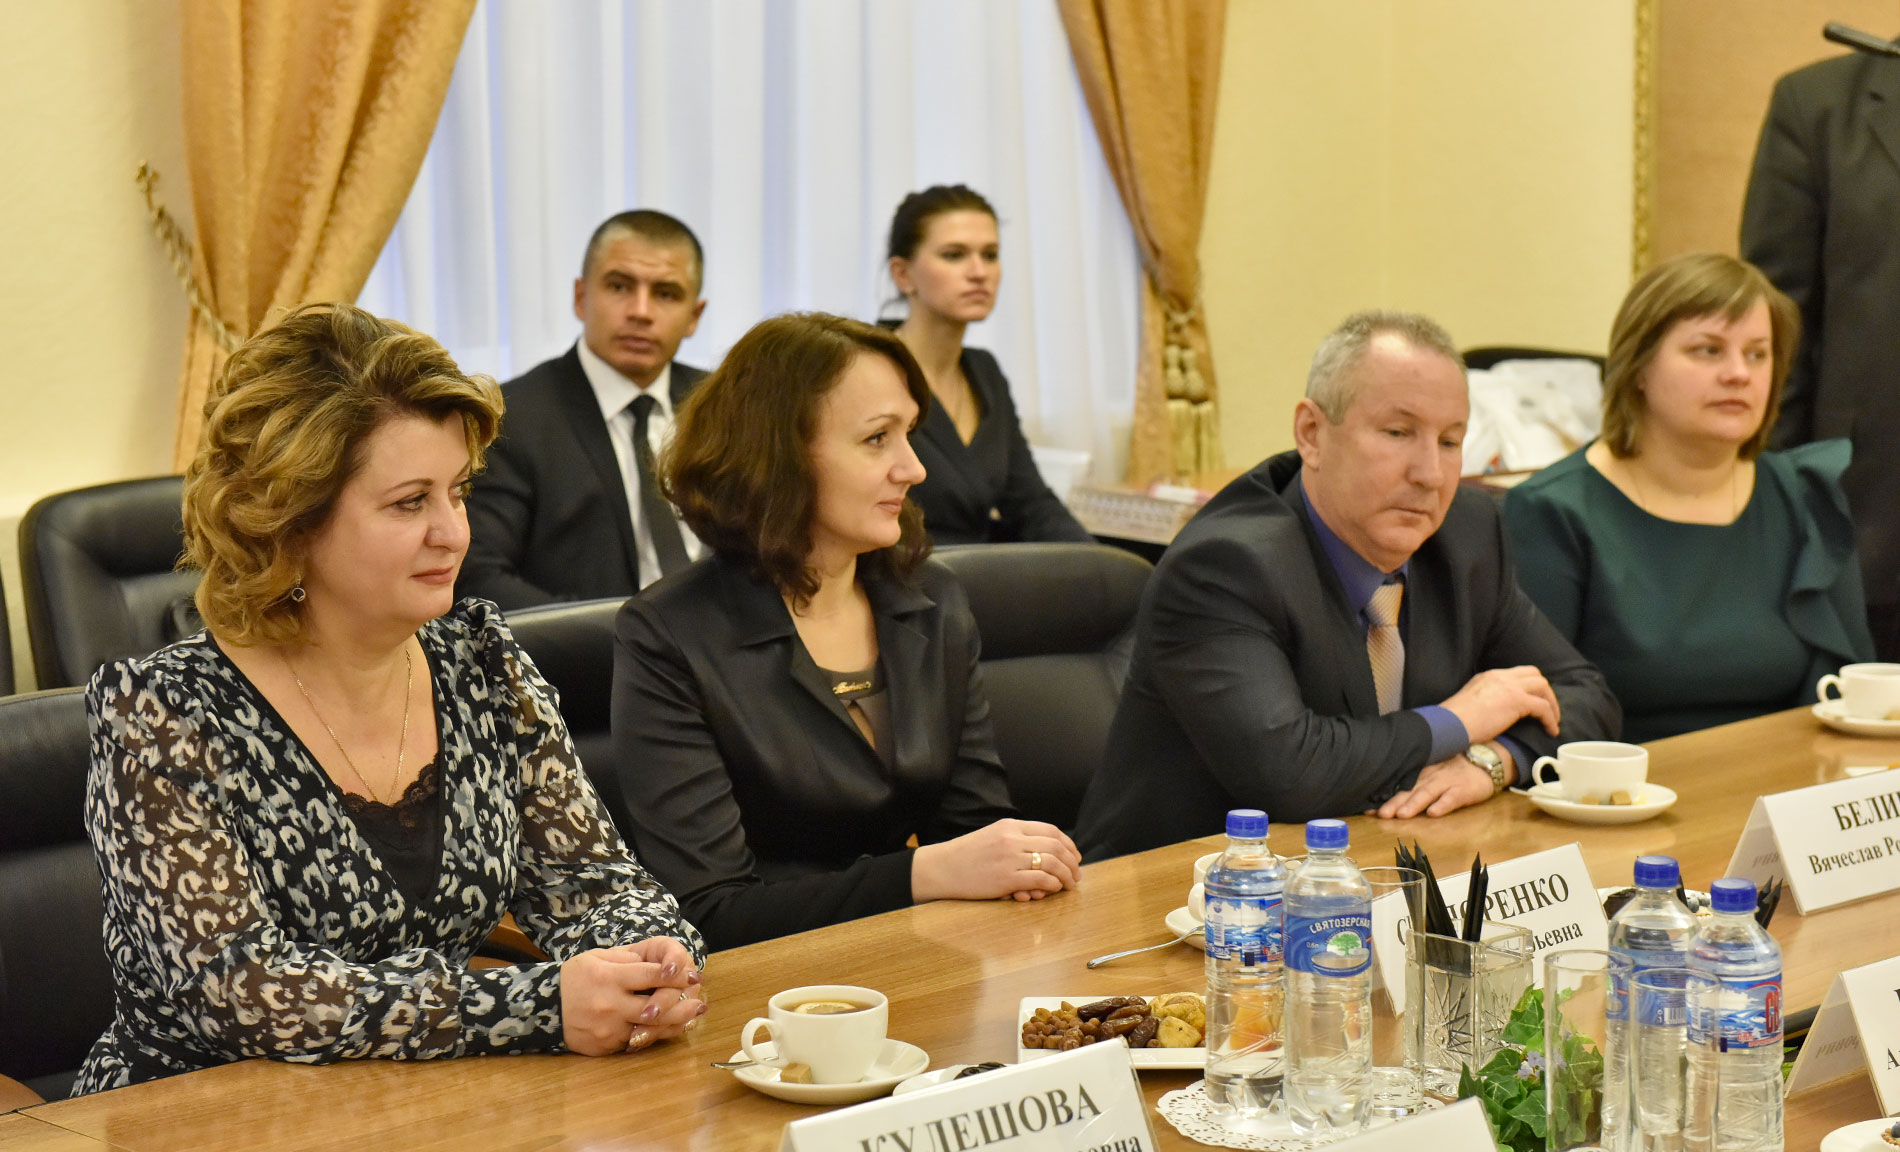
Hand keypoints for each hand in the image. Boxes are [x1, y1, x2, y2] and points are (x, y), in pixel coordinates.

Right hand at [560, 937, 705, 1055]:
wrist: (543, 1008)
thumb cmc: (574, 978)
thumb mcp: (597, 958)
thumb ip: (627, 958)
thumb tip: (656, 960)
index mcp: (609, 977)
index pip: (651, 975)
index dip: (675, 975)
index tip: (692, 975)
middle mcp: (611, 1004)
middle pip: (656, 1008)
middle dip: (682, 1005)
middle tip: (700, 1002)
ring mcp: (608, 1028)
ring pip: (649, 1029)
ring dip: (673, 1024)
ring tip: (691, 1018)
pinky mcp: (606, 1046)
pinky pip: (634, 1041)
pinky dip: (651, 1036)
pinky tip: (665, 1030)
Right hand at [911, 818, 1081, 902]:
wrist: (942, 868)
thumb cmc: (967, 856)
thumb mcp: (993, 836)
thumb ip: (1017, 839)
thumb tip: (1045, 851)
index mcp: (1011, 826)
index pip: (1051, 830)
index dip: (1068, 844)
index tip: (1074, 856)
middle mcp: (1013, 839)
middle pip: (1056, 847)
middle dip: (1072, 862)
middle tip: (1076, 875)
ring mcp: (1010, 858)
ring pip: (1052, 864)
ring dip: (1066, 876)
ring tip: (1068, 885)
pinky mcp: (1006, 879)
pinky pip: (1040, 880)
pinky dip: (1052, 885)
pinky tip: (1053, 890)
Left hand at [1372, 755, 1495, 818]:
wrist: (1485, 762)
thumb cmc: (1454, 770)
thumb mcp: (1432, 771)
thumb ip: (1413, 781)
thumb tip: (1386, 794)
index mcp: (1420, 773)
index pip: (1399, 785)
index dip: (1384, 796)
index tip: (1367, 807)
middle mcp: (1430, 777)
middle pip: (1409, 790)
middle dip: (1394, 803)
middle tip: (1380, 814)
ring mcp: (1447, 783)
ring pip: (1428, 793)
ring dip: (1414, 804)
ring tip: (1402, 815)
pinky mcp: (1463, 791)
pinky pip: (1452, 798)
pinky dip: (1442, 805)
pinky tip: (1433, 813)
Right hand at [1439, 666, 1560, 743]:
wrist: (1448, 725)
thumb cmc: (1454, 722)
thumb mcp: (1471, 701)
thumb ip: (1485, 700)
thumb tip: (1496, 714)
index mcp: (1488, 676)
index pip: (1517, 673)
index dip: (1530, 686)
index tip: (1534, 702)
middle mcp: (1500, 676)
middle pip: (1534, 674)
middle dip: (1545, 692)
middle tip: (1549, 710)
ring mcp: (1509, 686)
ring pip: (1543, 686)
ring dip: (1552, 704)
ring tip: (1553, 721)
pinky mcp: (1516, 701)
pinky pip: (1543, 707)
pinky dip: (1550, 719)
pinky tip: (1550, 731)